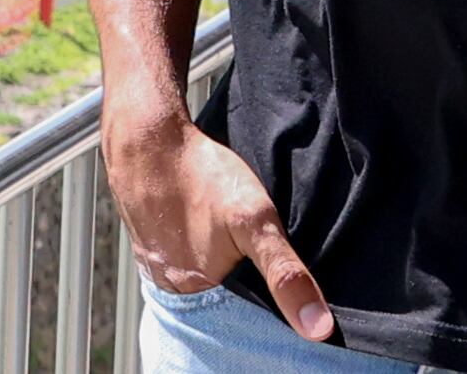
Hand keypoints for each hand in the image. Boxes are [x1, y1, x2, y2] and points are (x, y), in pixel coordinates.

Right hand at [102, 114, 332, 338]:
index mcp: (196, 295)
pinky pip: (181, 263)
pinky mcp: (149, 245)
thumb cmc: (202, 175)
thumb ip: (285, 273)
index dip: (265, 315)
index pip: (240, 327)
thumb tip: (318, 328)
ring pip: (201, 286)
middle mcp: (173, 289)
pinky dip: (198, 258)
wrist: (148, 137)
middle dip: (244, 296)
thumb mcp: (255, 220)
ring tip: (235, 254)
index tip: (283, 302)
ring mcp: (157, 267)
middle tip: (258, 267)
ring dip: (220, 278)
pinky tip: (208, 237)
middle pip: (219, 308)